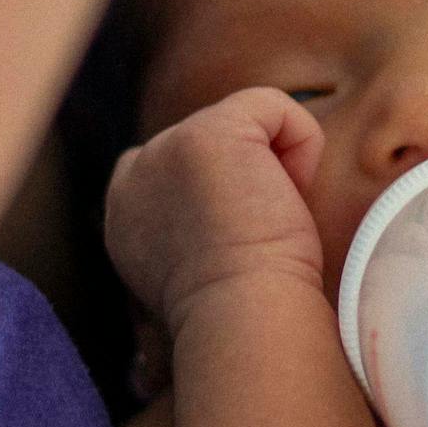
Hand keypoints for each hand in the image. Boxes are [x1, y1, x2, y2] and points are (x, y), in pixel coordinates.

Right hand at [104, 87, 326, 333]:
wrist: (244, 321)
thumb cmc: (244, 312)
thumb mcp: (198, 264)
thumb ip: (194, 221)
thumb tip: (234, 199)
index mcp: (125, 213)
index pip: (178, 165)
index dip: (225, 191)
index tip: (238, 243)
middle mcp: (135, 175)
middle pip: (220, 142)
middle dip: (250, 179)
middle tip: (255, 238)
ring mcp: (166, 147)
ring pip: (250, 124)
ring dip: (277, 168)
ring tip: (268, 221)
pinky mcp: (207, 132)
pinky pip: (275, 106)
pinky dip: (302, 144)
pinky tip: (287, 194)